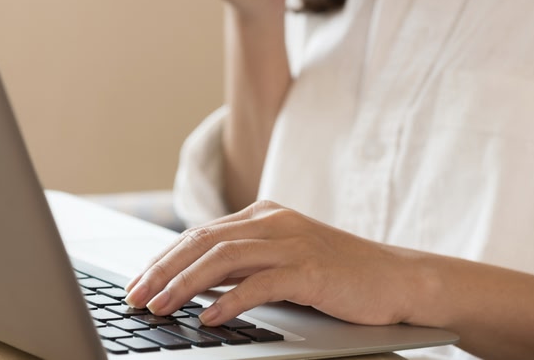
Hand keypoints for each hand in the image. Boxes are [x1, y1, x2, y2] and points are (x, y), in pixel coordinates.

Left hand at [124, 200, 421, 326]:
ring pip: (222, 258)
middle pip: (202, 241)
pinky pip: (259, 283)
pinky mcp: (310, 268)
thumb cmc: (338, 275)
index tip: (137, 284)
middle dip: (162, 270)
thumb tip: (194, 284)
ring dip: (184, 285)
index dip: (163, 259)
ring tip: (159, 307)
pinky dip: (228, 300)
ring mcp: (292, 242)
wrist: (399, 279)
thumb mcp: (283, 261)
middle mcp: (273, 221)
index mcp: (262, 215)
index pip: (199, 234)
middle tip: (134, 297)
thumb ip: (243, 264)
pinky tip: (208, 318)